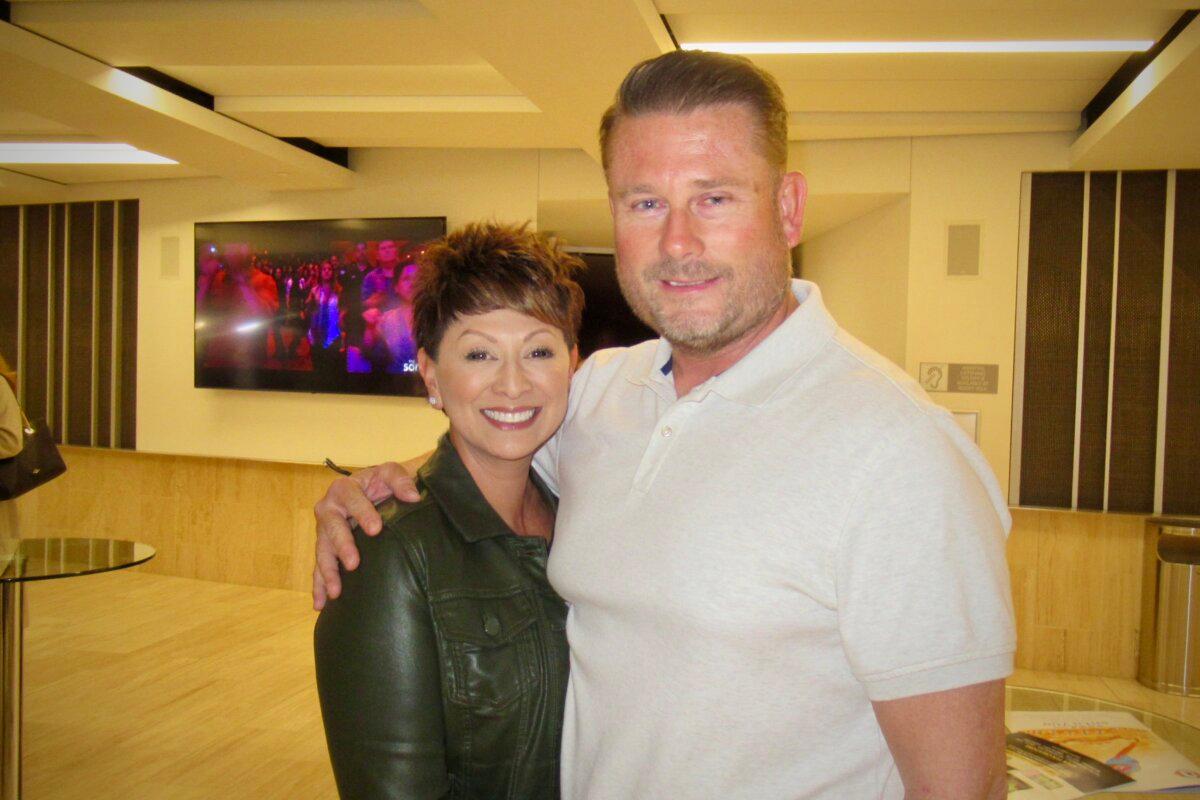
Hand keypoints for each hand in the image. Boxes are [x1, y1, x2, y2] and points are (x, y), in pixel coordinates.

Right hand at [312, 462, 420, 609]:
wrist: (374, 490)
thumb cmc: (382, 482)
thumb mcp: (391, 473)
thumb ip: (401, 480)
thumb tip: (413, 497)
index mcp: (344, 488)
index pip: (351, 499)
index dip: (362, 513)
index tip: (376, 529)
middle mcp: (329, 509)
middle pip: (331, 528)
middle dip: (342, 546)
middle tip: (354, 563)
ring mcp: (325, 531)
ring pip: (322, 552)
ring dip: (327, 572)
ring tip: (336, 593)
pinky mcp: (326, 548)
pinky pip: (320, 568)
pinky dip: (319, 586)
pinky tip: (321, 604)